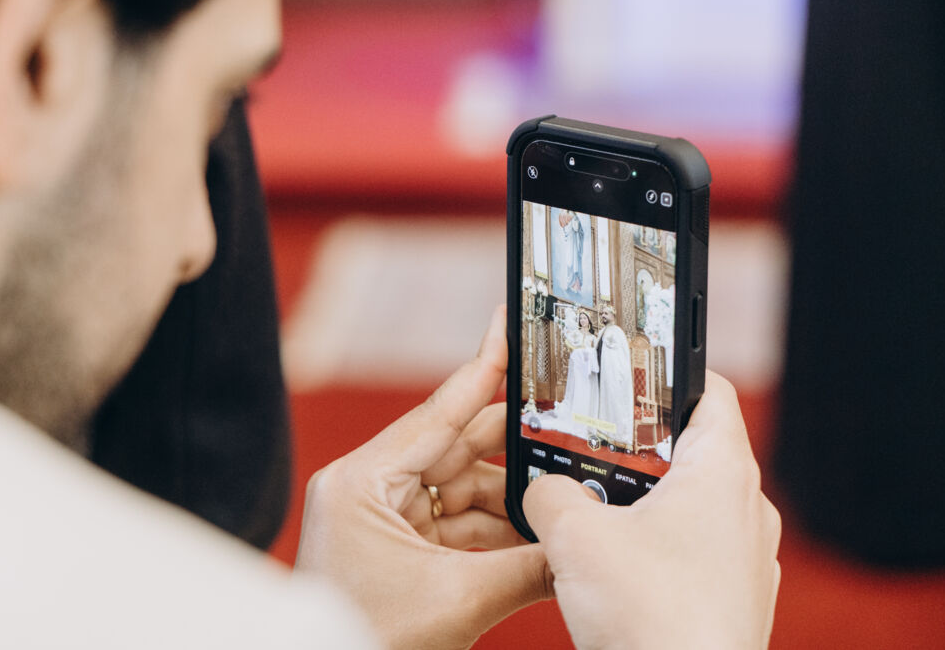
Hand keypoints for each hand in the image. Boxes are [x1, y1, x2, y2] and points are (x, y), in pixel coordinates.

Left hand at [295, 306, 552, 648]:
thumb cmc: (368, 641)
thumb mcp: (457, 600)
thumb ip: (529, 568)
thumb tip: (583, 547)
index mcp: (360, 482)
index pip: (436, 413)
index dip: (480, 369)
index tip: (506, 325)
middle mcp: (368, 490)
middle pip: (456, 448)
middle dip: (514, 445)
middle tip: (567, 420)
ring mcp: (384, 520)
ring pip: (464, 490)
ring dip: (513, 498)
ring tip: (562, 495)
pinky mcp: (399, 550)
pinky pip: (460, 526)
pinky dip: (499, 532)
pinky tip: (538, 532)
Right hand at [524, 372, 781, 649]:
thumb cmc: (653, 620)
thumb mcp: (572, 537)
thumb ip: (548, 493)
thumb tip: (542, 490)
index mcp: (723, 471)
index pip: (705, 388)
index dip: (661, 371)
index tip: (624, 369)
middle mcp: (747, 509)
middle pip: (688, 448)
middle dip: (632, 447)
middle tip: (586, 446)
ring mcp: (746, 559)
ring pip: (687, 505)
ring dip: (638, 504)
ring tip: (590, 513)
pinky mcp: (733, 600)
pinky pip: (690, 553)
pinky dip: (652, 549)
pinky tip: (612, 568)